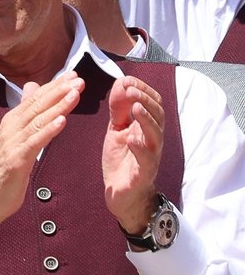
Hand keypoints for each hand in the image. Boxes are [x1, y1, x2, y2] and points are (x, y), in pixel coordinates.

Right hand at [0, 75, 81, 244]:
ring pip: (38, 120)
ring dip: (58, 106)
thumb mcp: (14, 140)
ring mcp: (11, 143)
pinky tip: (62, 121)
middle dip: (59, 90)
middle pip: (37, 105)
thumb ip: (25, 116)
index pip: (34, 99)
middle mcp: (9, 128)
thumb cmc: (2, 171)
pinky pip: (34, 142)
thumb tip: (31, 89)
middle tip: (79, 78)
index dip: (53, 86)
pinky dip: (48, 130)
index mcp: (11, 122)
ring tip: (75, 93)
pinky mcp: (15, 160)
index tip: (73, 74)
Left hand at [102, 74, 164, 233]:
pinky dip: (141, 147)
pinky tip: (133, 138)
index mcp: (147, 127)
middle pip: (158, 115)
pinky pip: (147, 159)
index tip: (127, 80)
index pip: (153, 103)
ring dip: (146, 119)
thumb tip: (121, 82)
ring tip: (135, 108)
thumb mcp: (117, 129)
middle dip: (145, 100)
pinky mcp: (144, 172)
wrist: (122, 193)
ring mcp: (151, 155)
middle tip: (130, 89)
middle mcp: (153, 139)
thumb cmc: (122, 159)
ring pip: (156, 134)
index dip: (143, 90)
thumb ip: (119, 109)